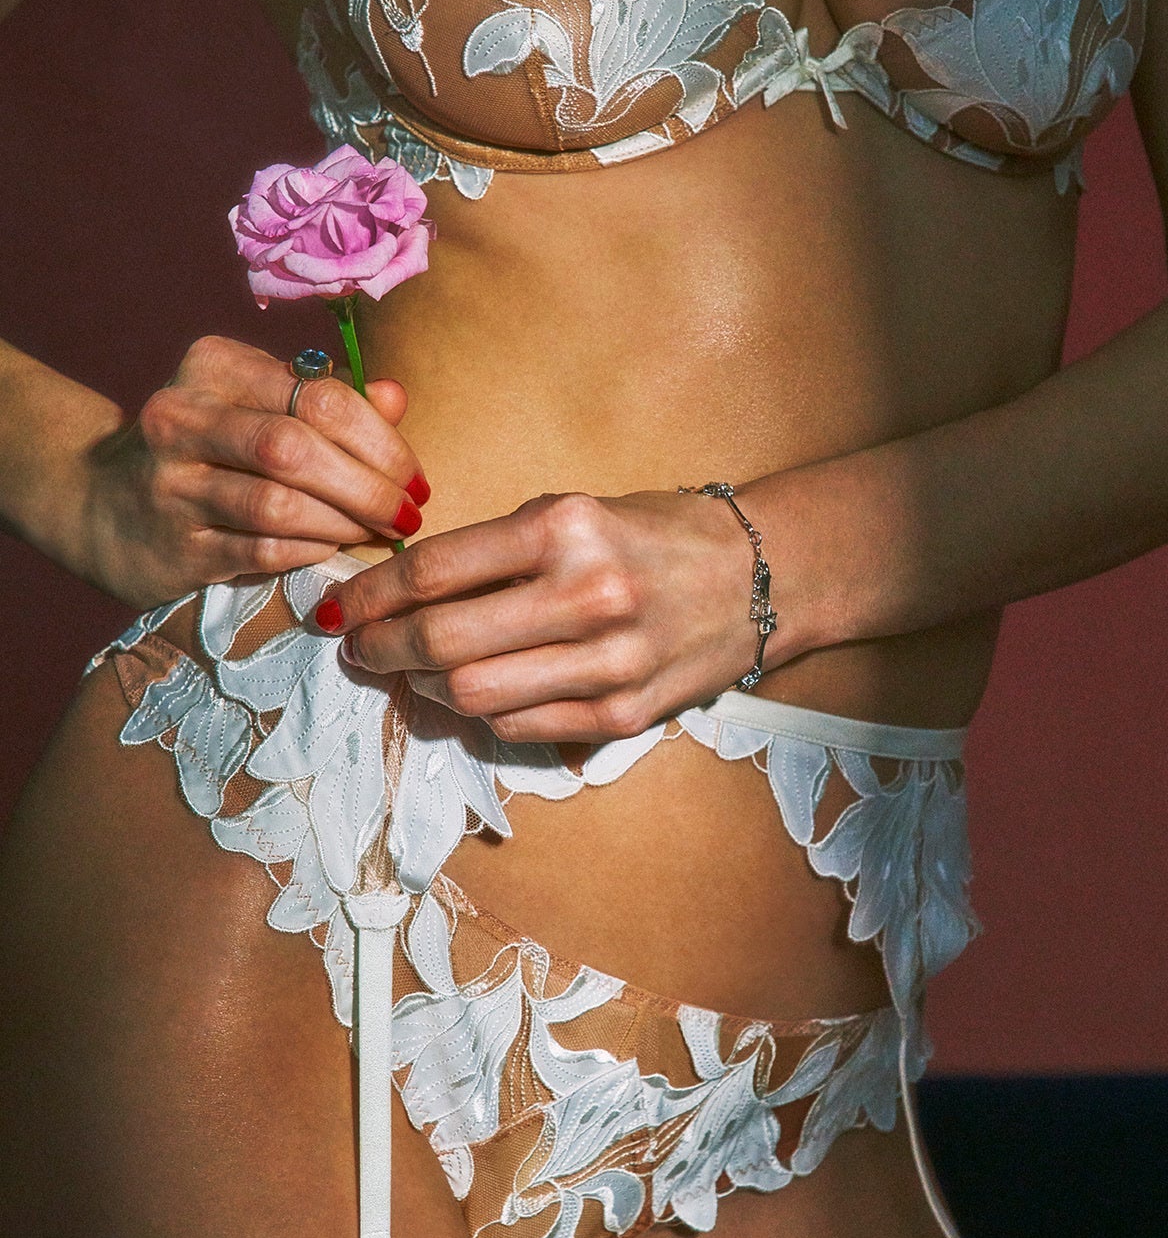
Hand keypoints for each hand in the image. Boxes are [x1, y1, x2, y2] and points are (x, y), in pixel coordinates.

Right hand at [76, 335, 428, 606]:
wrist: (98, 504)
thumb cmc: (206, 449)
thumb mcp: (258, 405)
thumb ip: (329, 400)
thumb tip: (396, 398)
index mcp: (215, 367)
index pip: (319, 394)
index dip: (382, 440)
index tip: (415, 477)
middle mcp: (183, 417)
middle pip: (296, 447)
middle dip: (369, 486)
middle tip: (408, 514)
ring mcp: (170, 485)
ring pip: (278, 504)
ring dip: (344, 524)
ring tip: (378, 534)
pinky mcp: (172, 547)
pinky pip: (259, 552)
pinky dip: (309, 552)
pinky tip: (332, 551)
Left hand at [319, 489, 763, 743]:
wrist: (757, 577)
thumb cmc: (653, 535)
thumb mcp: (574, 511)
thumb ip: (495, 550)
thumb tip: (401, 591)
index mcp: (566, 528)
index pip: (435, 571)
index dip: (372, 595)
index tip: (342, 606)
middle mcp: (587, 594)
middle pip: (443, 641)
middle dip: (382, 649)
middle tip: (358, 647)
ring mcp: (609, 663)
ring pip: (473, 694)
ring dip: (422, 687)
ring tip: (410, 672)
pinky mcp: (623, 715)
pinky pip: (519, 726)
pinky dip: (479, 713)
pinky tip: (468, 693)